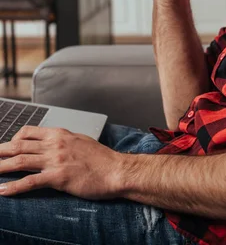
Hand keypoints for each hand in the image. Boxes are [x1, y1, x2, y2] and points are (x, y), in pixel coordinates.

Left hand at [0, 126, 123, 198]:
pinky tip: (3, 191)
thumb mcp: (81, 141)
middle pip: (20, 146)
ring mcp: (56, 160)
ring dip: (1, 167)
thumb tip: (52, 144)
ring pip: (21, 161)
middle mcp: (55, 144)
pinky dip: (14, 187)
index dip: (13, 139)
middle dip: (1, 151)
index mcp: (60, 134)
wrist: (116, 170)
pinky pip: (30, 182)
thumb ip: (64, 141)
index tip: (5, 146)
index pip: (29, 132)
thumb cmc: (102, 159)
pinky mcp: (58, 177)